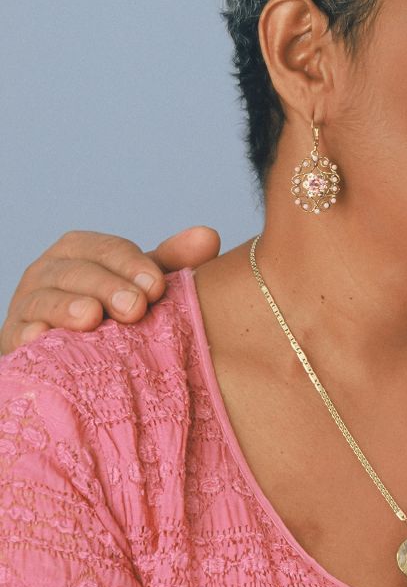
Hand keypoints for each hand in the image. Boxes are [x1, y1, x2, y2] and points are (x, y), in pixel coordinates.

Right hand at [1, 227, 220, 354]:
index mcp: (82, 250)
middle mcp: (49, 271)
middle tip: (135, 307)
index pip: (108, 249)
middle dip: (107, 286)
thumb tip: (208, 237)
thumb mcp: (142, 283)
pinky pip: (18, 333)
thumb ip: (173, 262)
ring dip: (67, 307)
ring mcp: (28, 304)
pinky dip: (29, 334)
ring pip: (44, 298)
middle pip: (77, 272)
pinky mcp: (15, 337)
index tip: (158, 286)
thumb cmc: (115, 309)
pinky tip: (41, 339)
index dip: (133, 265)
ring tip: (91, 317)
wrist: (69, 350)